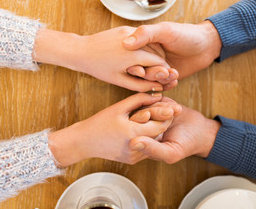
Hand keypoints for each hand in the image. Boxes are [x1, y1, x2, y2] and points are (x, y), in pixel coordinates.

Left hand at [33, 27, 177, 91]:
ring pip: (151, 42)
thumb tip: (157, 88)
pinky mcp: (125, 28)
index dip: (165, 71)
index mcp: (134, 56)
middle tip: (163, 72)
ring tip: (153, 64)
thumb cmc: (99, 68)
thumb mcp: (120, 80)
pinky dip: (146, 45)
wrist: (82, 50)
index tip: (166, 77)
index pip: (159, 62)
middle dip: (162, 61)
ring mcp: (129, 31)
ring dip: (156, 52)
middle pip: (158, 51)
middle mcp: (134, 41)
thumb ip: (140, 85)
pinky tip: (142, 54)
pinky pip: (142, 37)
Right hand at [48, 93, 179, 166]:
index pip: (160, 125)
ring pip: (154, 142)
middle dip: (165, 122)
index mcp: (133, 133)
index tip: (171, 106)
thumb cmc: (99, 122)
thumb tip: (157, 94)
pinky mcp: (131, 160)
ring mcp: (134, 156)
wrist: (84, 142)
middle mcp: (135, 148)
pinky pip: (146, 148)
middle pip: (159, 134)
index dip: (167, 115)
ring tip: (161, 118)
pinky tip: (149, 129)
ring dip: (158, 131)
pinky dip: (149, 138)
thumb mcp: (119, 107)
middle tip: (171, 111)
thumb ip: (139, 99)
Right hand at [123, 21, 221, 79]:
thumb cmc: (185, 34)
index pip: (130, 58)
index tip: (140, 70)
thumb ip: (145, 34)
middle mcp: (147, 57)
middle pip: (139, 72)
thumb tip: (125, 44)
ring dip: (159, 80)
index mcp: (142, 44)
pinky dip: (166, 85)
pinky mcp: (165, 78)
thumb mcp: (165, 30)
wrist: (206, 46)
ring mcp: (155, 68)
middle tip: (163, 72)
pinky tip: (175, 80)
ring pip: (149, 80)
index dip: (133, 66)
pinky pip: (159, 86)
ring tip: (173, 73)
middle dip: (149, 74)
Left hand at [129, 105, 220, 163]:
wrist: (200, 132)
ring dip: (163, 106)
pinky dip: (167, 102)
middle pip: (140, 114)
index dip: (142, 121)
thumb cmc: (185, 146)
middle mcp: (145, 127)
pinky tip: (178, 108)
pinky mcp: (160, 104)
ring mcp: (152, 114)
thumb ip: (152, 149)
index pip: (133, 128)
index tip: (151, 116)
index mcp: (143, 140)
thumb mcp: (171, 152)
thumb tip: (132, 144)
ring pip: (149, 104)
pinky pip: (156, 98)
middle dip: (155, 111)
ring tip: (178, 110)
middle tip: (170, 113)